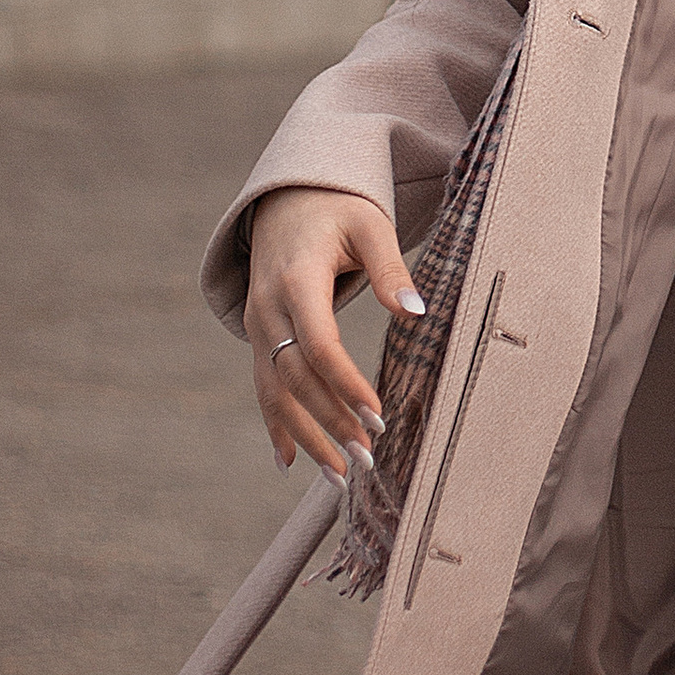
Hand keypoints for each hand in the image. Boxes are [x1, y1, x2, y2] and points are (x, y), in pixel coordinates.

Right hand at [244, 187, 421, 480]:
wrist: (288, 198)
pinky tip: (290, 462)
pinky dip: (276, 425)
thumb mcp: (370, 225)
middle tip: (367, 458)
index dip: (346, 384)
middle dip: (330, 421)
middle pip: (296, 377)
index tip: (377, 416)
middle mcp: (268, 309)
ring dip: (306, 436)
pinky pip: (263, 387)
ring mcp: (258, 326)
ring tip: (338, 476)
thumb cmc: (339, 210)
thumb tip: (416, 310)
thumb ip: (390, 269)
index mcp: (296, 280)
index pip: (319, 344)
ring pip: (275, 391)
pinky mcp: (259, 337)